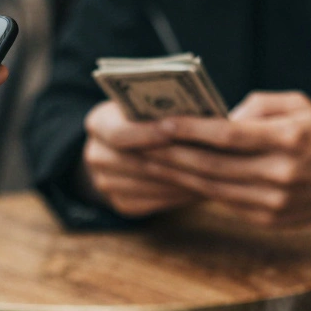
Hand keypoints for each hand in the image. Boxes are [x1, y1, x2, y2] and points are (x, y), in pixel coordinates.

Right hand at [82, 101, 199, 216]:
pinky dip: (181, 194)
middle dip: (175, 159)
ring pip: (152, 185)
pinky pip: (157, 202)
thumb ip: (163, 109)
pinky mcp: (123, 205)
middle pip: (137, 162)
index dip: (147, 133)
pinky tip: (204, 185)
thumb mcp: (148, 105)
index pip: (118, 133)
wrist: (126, 148)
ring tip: (215, 172)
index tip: (175, 129)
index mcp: (98, 123)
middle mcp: (96, 155)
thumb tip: (200, 118)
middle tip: (209, 156)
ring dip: (184, 179)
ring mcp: (106, 184)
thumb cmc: (147, 118)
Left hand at [141, 91, 310, 225]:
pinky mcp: (268, 219)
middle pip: (213, 165)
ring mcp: (274, 201)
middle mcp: (281, 174)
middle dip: (173, 154)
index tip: (161, 123)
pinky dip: (198, 189)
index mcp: (290, 139)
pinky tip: (178, 177)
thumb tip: (216, 120)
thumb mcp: (298, 104)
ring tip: (150, 161)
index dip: (191, 130)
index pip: (229, 136)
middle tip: (140, 144)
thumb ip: (257, 107)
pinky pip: (224, 201)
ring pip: (213, 188)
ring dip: (178, 175)